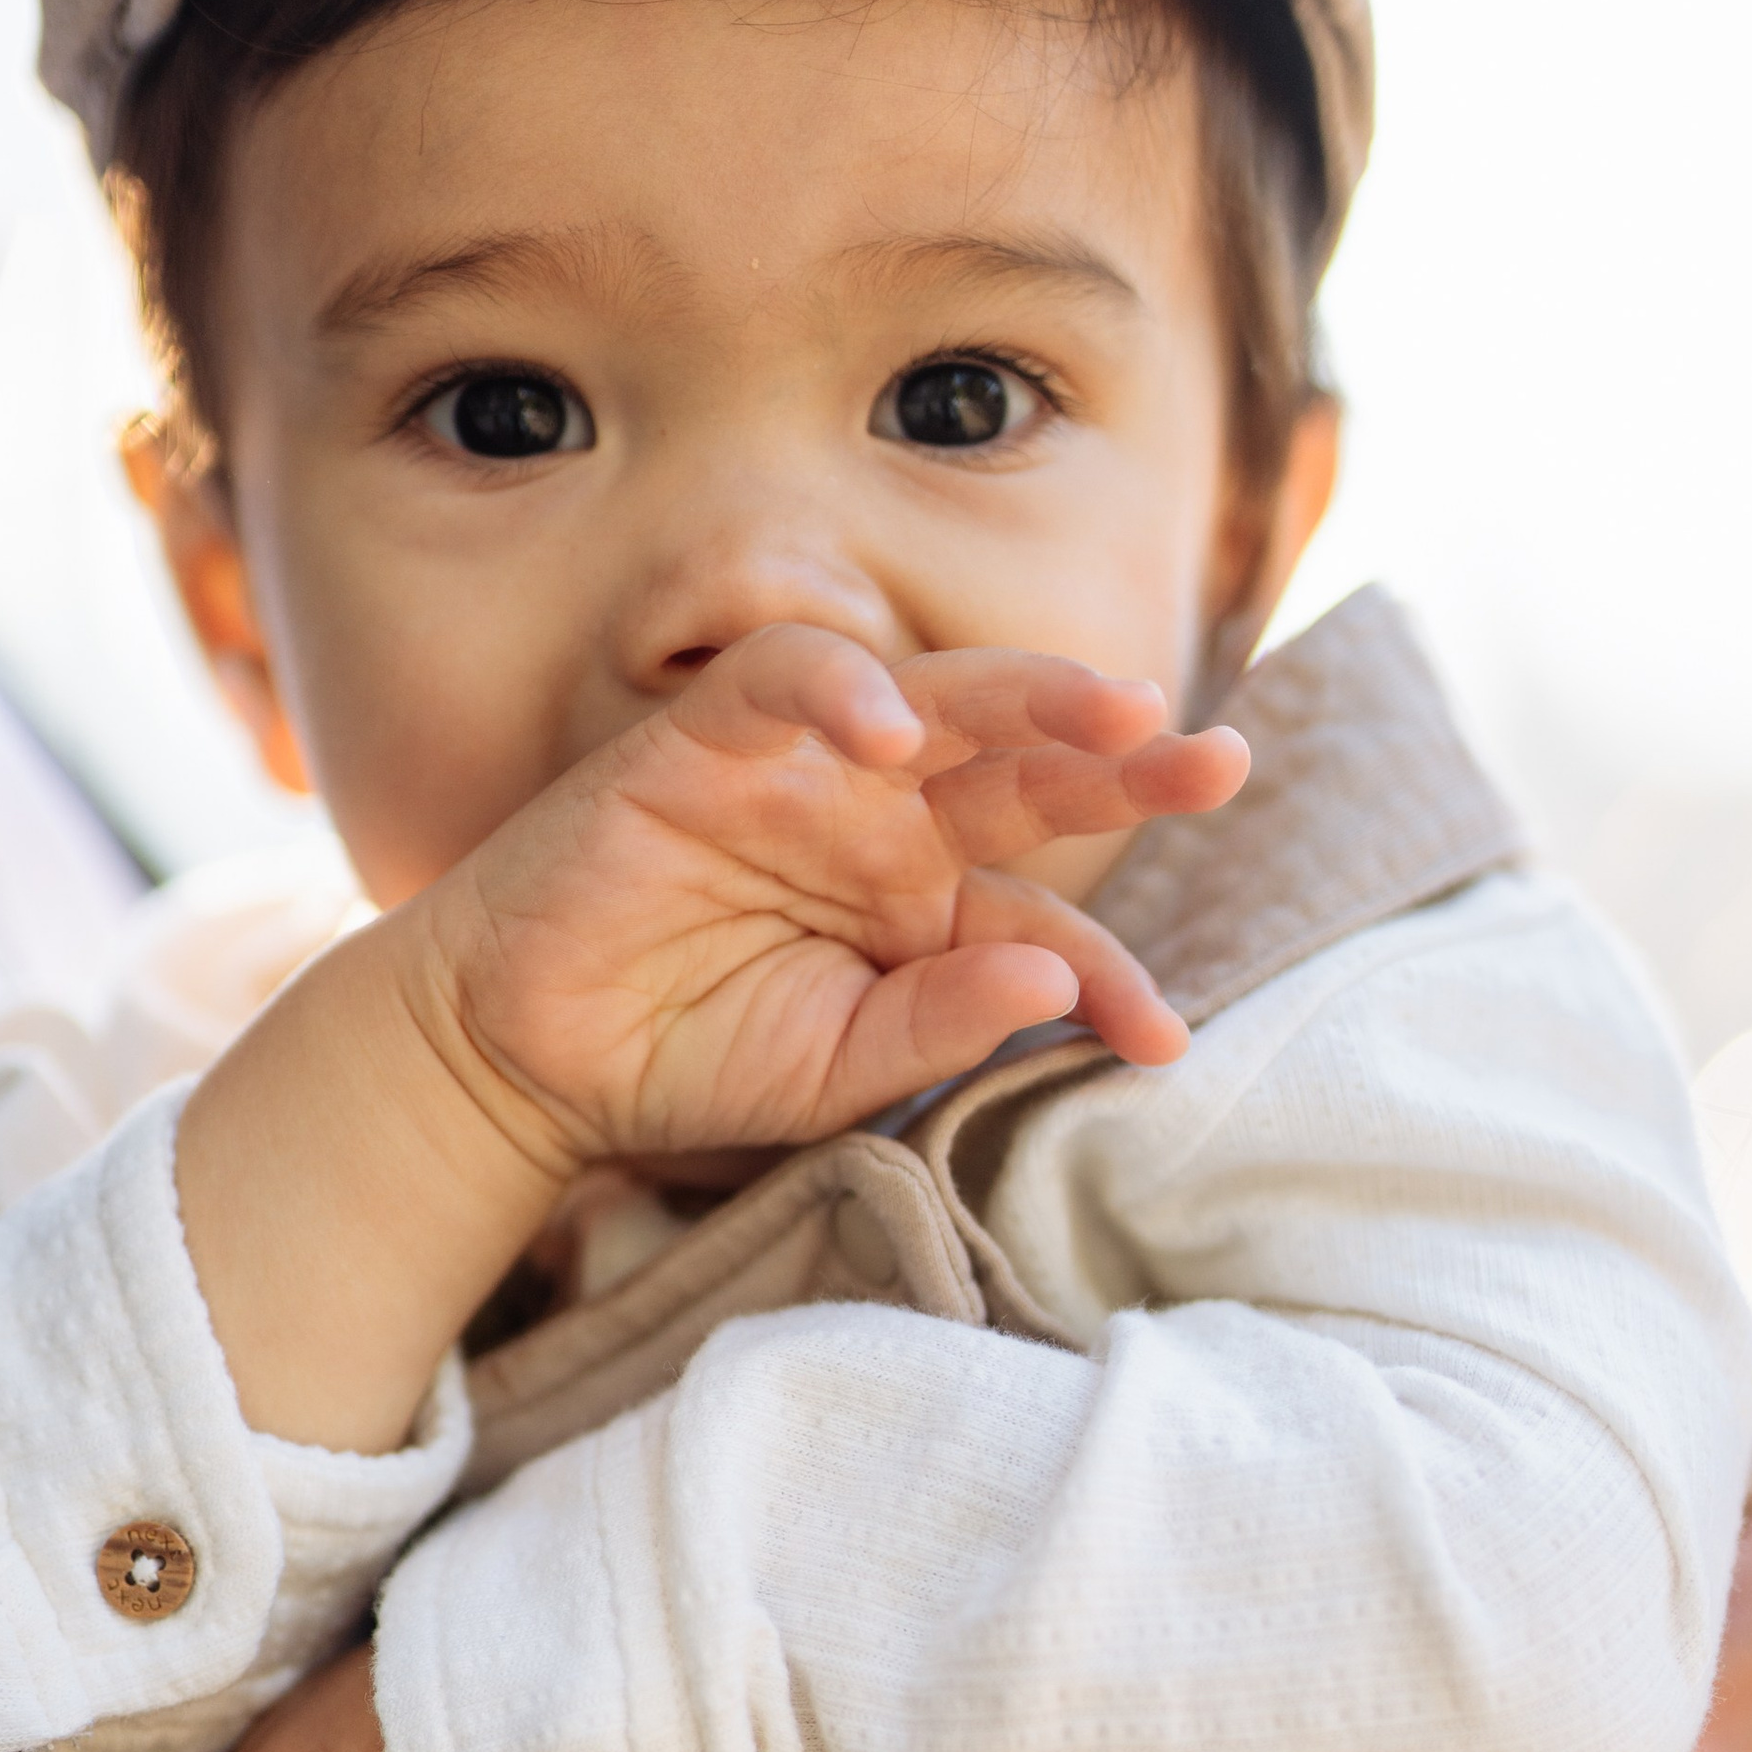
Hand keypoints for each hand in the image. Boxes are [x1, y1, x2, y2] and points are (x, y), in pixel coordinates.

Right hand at [182, 625, 1239, 1447]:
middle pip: (1033, 770)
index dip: (1113, 978)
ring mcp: (812, 773)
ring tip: (1115, 714)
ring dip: (1033, 694)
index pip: (1051, 925)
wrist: (529, 1056)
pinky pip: (793, 678)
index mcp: (933, 912)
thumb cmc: (687, 1061)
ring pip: (945, 699)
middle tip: (1222, 765)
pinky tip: (895, 732)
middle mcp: (890, 827)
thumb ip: (938, 1027)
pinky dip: (845, 690)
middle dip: (1131, 759)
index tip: (1163, 1042)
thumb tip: (1056, 986)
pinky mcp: (713, 736)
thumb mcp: (832, 1072)